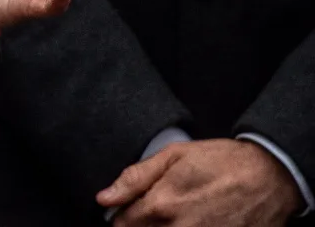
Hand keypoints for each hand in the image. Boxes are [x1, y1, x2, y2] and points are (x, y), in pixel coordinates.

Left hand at [98, 138, 302, 225]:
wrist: (271, 177)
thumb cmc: (222, 161)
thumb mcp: (174, 156)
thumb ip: (135, 178)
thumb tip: (103, 198)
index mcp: (162, 205)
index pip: (122, 224)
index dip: (120, 216)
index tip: (127, 209)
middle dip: (141, 226)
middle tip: (154, 212)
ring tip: (175, 215)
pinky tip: (192, 221)